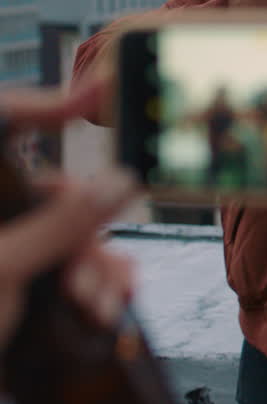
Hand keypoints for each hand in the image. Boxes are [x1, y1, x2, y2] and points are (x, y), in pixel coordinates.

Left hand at [0, 82, 137, 346]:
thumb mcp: (3, 268)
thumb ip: (63, 222)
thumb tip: (118, 180)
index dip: (42, 106)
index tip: (94, 97)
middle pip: (47, 191)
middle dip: (85, 231)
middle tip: (92, 266)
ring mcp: (0, 247)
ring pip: (61, 235)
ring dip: (93, 268)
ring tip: (98, 302)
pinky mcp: (12, 280)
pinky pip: (60, 267)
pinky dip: (88, 284)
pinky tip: (102, 307)